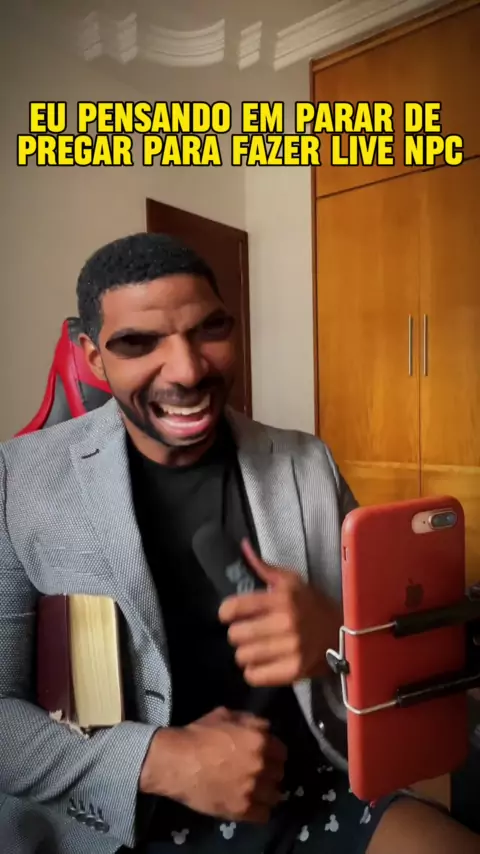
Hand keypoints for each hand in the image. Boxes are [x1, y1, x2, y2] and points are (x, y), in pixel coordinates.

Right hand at [140, 707, 285, 822]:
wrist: (176, 761)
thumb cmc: (198, 734)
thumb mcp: (226, 715)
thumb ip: (251, 720)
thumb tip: (265, 728)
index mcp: (259, 741)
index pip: (282, 751)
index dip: (273, 752)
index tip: (265, 755)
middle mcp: (261, 766)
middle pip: (280, 773)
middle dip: (270, 771)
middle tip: (258, 771)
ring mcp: (252, 790)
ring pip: (275, 795)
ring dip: (267, 791)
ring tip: (255, 789)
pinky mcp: (241, 810)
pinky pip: (264, 814)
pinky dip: (259, 809)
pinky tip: (248, 802)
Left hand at [218, 540, 340, 686]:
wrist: (345, 632)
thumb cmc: (313, 605)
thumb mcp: (293, 581)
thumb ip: (264, 567)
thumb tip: (243, 546)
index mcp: (282, 597)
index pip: (235, 607)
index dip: (226, 612)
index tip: (229, 615)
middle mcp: (286, 622)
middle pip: (235, 635)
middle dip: (237, 634)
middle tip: (247, 633)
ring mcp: (291, 648)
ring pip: (243, 657)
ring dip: (246, 653)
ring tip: (256, 649)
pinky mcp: (295, 670)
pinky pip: (255, 676)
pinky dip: (254, 672)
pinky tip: (263, 663)